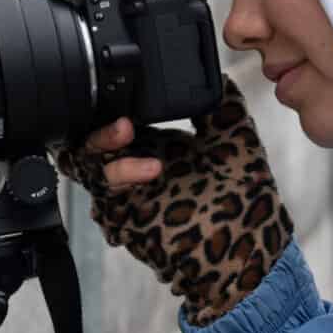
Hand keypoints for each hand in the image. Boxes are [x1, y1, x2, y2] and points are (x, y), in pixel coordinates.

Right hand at [52, 76, 293, 323]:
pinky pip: (100, 190)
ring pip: (84, 157)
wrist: (246, 262)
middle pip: (93, 130)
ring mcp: (126, 191)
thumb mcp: (239, 144)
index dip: (122, 94)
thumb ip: (224, 106)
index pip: (124, 110)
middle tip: (122, 110)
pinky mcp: (121, 215)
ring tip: (125, 131)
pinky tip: (151, 169)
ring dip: (101, 141)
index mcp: (161, 143)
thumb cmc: (248, 209)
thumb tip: (215, 70)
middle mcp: (138, 163)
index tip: (133, 79)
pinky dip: (119, 173)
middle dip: (98, 114)